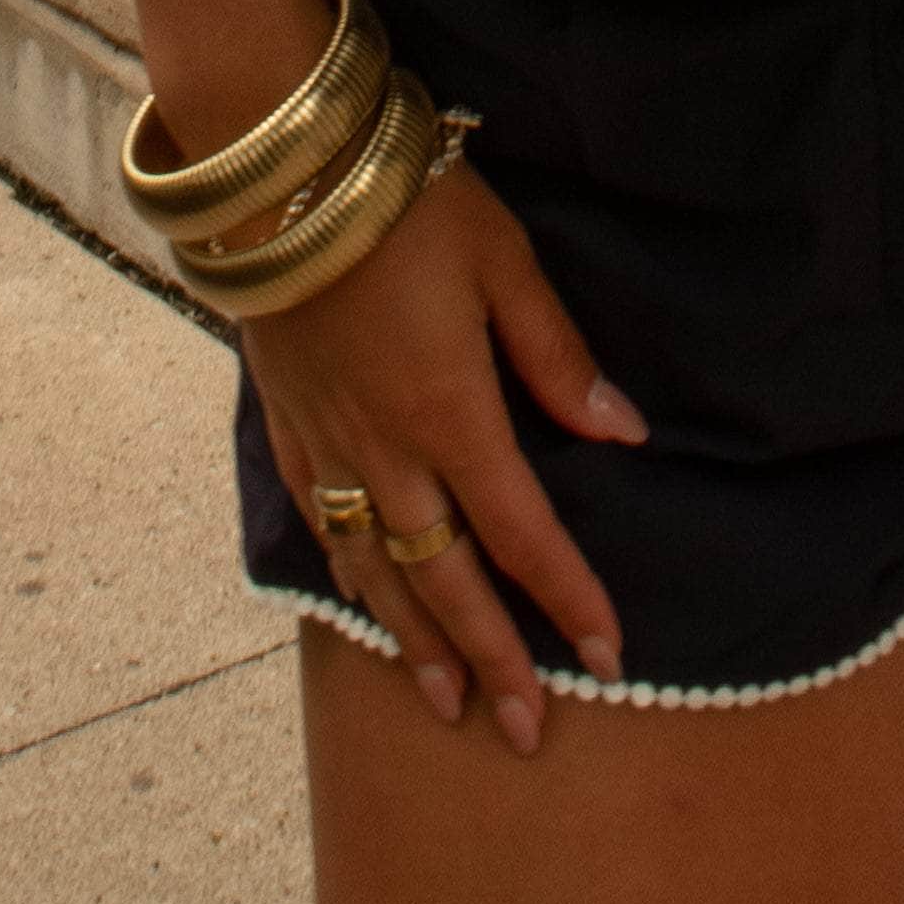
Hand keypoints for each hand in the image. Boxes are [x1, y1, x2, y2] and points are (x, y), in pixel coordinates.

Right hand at [238, 154, 645, 756]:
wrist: (282, 171)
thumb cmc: (406, 203)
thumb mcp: (504, 262)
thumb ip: (557, 356)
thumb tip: (621, 433)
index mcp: (451, 415)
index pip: (522, 536)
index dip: (566, 600)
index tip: (605, 655)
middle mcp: (386, 450)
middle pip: (446, 581)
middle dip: (491, 660)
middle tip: (524, 731)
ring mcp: (329, 442)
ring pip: (378, 571)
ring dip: (415, 643)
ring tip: (447, 703)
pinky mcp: (287, 420)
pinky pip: (323, 522)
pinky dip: (351, 576)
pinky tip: (365, 598)